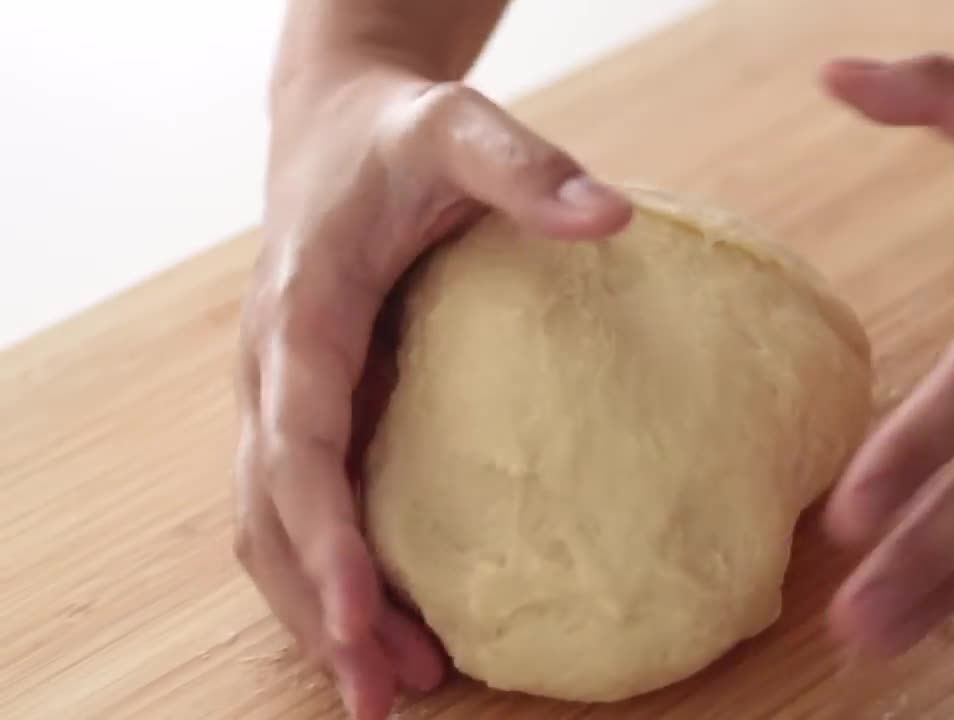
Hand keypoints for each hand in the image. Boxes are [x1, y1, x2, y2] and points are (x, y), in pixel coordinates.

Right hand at [232, 72, 630, 719]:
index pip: (298, 446)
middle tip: (387, 697)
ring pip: (274, 525)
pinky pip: (305, 504)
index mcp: (302, 314)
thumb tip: (610, 217)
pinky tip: (392, 616)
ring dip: (322, 610)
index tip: (366, 617)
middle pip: (271, 514)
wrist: (339, 126)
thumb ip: (525, 168)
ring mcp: (286, 394)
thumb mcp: (458, 127)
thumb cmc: (394, 135)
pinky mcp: (313, 407)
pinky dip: (337, 571)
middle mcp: (275, 368)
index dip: (325, 537)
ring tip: (395, 686)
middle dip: (321, 611)